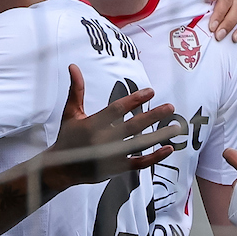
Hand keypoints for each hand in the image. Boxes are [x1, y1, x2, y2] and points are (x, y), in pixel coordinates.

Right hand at [42, 65, 178, 189]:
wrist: (61, 169)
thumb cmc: (68, 137)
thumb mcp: (71, 113)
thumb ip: (76, 90)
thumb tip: (73, 66)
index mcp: (93, 124)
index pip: (117, 109)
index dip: (134, 100)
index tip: (150, 91)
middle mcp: (103, 140)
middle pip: (132, 126)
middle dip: (153, 116)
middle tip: (170, 107)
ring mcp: (111, 156)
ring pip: (139, 144)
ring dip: (159, 135)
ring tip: (175, 126)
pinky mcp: (116, 168)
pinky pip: (139, 163)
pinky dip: (154, 157)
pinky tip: (168, 148)